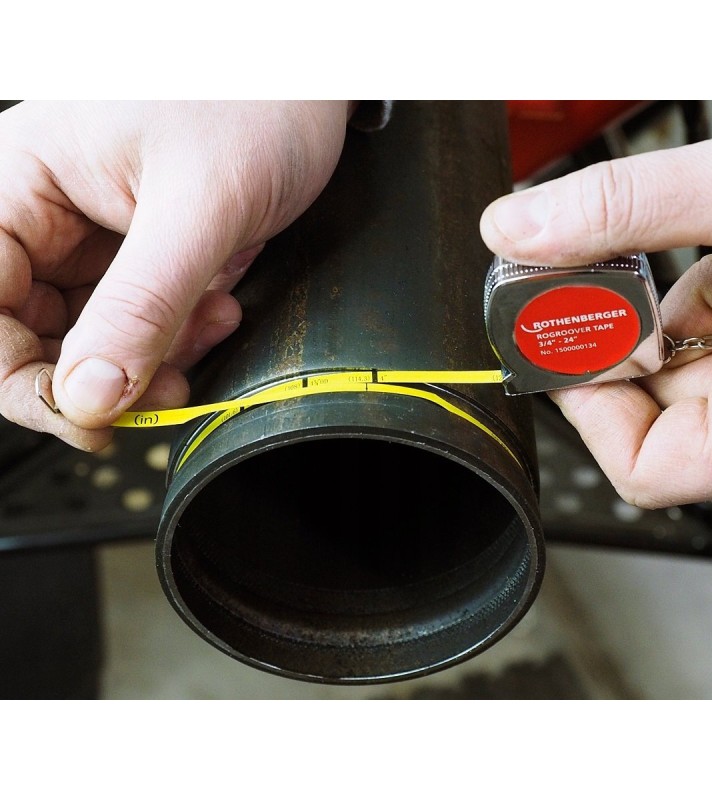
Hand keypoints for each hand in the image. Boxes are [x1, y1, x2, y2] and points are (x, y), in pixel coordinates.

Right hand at [0, 100, 349, 449]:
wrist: (316, 86)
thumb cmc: (256, 100)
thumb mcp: (199, 205)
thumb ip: (142, 303)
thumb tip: (89, 395)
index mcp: (24, 181)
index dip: (18, 374)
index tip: (83, 415)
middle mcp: (52, 214)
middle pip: (33, 334)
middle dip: (101, 378)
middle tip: (163, 392)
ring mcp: (102, 240)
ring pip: (97, 341)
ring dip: (152, 359)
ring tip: (210, 325)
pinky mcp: (150, 258)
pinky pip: (146, 325)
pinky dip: (182, 337)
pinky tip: (220, 310)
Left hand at [481, 103, 711, 507]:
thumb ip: (626, 207)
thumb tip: (518, 229)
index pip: (649, 469)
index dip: (590, 411)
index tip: (562, 343)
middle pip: (662, 410)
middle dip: (624, 338)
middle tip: (588, 275)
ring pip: (695, 359)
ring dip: (669, 300)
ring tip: (682, 241)